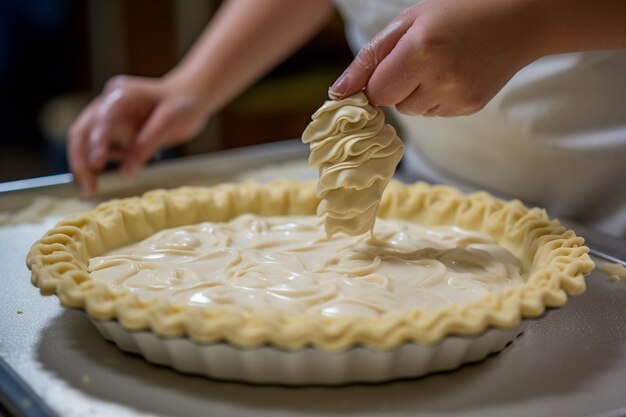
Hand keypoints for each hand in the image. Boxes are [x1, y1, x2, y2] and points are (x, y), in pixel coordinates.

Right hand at [68, 75, 210, 194]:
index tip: (97, 165)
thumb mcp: (170, 122)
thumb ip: (147, 144)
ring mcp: (109, 117)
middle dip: (81, 159)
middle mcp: (109, 103)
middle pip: (82, 131)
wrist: (190, 97)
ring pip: (86, 142)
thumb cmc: (183, 104)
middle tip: (89, 188)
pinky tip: (106, 178)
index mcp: (122, 95)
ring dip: (85, 165)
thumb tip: (126, 172)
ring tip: (91, 189)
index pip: (102, 119)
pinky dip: (98, 164)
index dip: (97, 143)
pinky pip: (100, 149)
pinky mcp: (114, 131)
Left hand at [330, 0, 540, 115]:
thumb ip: (370, 57)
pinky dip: (436, 97)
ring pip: (414, 111)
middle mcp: (441, 79)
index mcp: (421, 51)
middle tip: (419, 58)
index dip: (377, 82)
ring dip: (416, 93)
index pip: (377, 93)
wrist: (520, 18)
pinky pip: (435, 113)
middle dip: (397, 85)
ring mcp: (458, 97)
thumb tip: (338, 92)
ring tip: (440, 63)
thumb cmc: (459, 10)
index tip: (387, 67)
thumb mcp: (409, 20)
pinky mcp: (470, 107)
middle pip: (394, 105)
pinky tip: (454, 73)